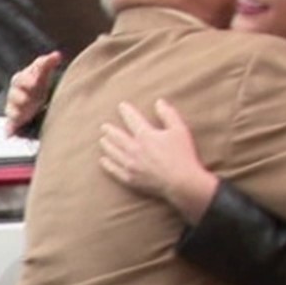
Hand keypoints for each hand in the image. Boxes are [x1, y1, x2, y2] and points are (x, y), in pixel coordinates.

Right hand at [3, 51, 61, 137]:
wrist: (35, 101)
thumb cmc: (39, 84)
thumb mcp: (43, 73)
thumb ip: (48, 63)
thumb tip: (56, 55)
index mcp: (21, 80)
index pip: (21, 78)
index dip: (27, 79)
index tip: (35, 82)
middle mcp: (15, 93)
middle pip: (14, 94)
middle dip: (21, 96)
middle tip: (29, 101)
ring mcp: (14, 107)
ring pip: (11, 110)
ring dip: (17, 112)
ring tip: (24, 115)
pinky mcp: (14, 121)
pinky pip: (9, 125)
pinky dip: (9, 129)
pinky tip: (9, 134)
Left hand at [98, 99, 217, 222]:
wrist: (182, 182)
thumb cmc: (183, 155)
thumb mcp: (179, 130)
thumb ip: (168, 114)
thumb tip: (159, 102)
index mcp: (146, 136)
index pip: (132, 119)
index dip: (126, 111)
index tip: (121, 106)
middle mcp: (134, 149)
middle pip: (118, 137)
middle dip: (110, 130)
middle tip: (104, 126)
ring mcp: (131, 165)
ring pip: (114, 153)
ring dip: (107, 145)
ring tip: (102, 140)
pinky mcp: (131, 179)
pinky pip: (115, 171)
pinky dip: (108, 165)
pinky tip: (103, 161)